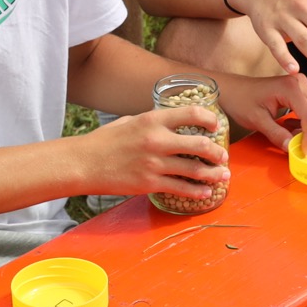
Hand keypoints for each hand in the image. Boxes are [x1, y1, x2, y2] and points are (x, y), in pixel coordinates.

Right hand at [82, 105, 228, 201]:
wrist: (83, 163)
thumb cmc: (104, 141)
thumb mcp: (129, 122)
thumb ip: (151, 123)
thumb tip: (168, 123)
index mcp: (153, 120)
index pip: (192, 114)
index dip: (210, 119)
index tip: (216, 126)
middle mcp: (157, 140)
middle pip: (200, 145)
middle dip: (217, 152)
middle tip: (223, 156)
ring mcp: (154, 163)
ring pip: (195, 170)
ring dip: (213, 174)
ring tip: (222, 175)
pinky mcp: (149, 183)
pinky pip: (181, 188)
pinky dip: (197, 192)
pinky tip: (205, 193)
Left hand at [220, 71, 306, 154]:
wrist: (232, 88)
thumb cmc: (241, 101)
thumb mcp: (257, 121)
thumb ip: (277, 135)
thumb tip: (293, 148)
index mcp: (291, 88)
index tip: (303, 152)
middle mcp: (301, 83)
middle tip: (296, 144)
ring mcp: (302, 84)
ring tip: (290, 133)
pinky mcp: (301, 89)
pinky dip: (306, 122)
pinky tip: (289, 125)